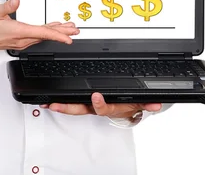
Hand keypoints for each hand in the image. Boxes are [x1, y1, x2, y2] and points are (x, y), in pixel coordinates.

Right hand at [0, 0, 79, 52]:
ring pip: (41, 37)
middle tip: (75, 31)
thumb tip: (17, 1)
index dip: (57, 35)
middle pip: (45, 36)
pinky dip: (46, 33)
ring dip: (55, 33)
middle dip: (62, 33)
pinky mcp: (18, 41)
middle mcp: (21, 39)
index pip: (42, 33)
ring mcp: (20, 42)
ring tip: (67, 29)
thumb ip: (7, 6)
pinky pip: (36, 38)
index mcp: (18, 32)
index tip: (69, 38)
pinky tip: (50, 30)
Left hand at [39, 92, 161, 119]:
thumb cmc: (129, 104)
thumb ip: (147, 103)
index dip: (98, 104)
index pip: (102, 108)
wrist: (126, 108)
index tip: (95, 96)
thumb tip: (156, 104)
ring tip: (48, 103)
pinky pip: (72, 102)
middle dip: (67, 108)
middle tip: (55, 105)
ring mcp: (88, 105)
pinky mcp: (84, 101)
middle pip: (80, 109)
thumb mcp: (139, 104)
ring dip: (60, 105)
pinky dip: (61, 102)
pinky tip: (50, 100)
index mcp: (109, 108)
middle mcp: (96, 108)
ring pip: (73, 107)